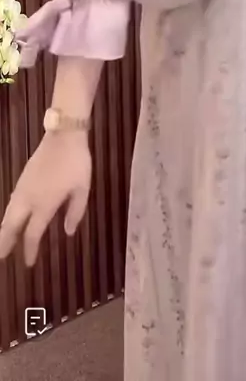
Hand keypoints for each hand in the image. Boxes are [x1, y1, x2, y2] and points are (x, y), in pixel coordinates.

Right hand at [0, 131, 91, 266]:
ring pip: (9, 213)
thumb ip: (75, 212)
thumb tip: (67, 232)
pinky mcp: (23, 179)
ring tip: (1, 242)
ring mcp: (23, 188)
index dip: (30, 250)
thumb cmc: (76, 163)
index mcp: (44, 204)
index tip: (28, 263)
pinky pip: (12, 202)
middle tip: (1, 257)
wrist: (64, 136)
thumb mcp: (83, 189)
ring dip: (4, 229)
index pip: (33, 233)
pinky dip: (8, 215)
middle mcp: (29, 199)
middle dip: (5, 242)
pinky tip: (11, 218)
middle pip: (12, 225)